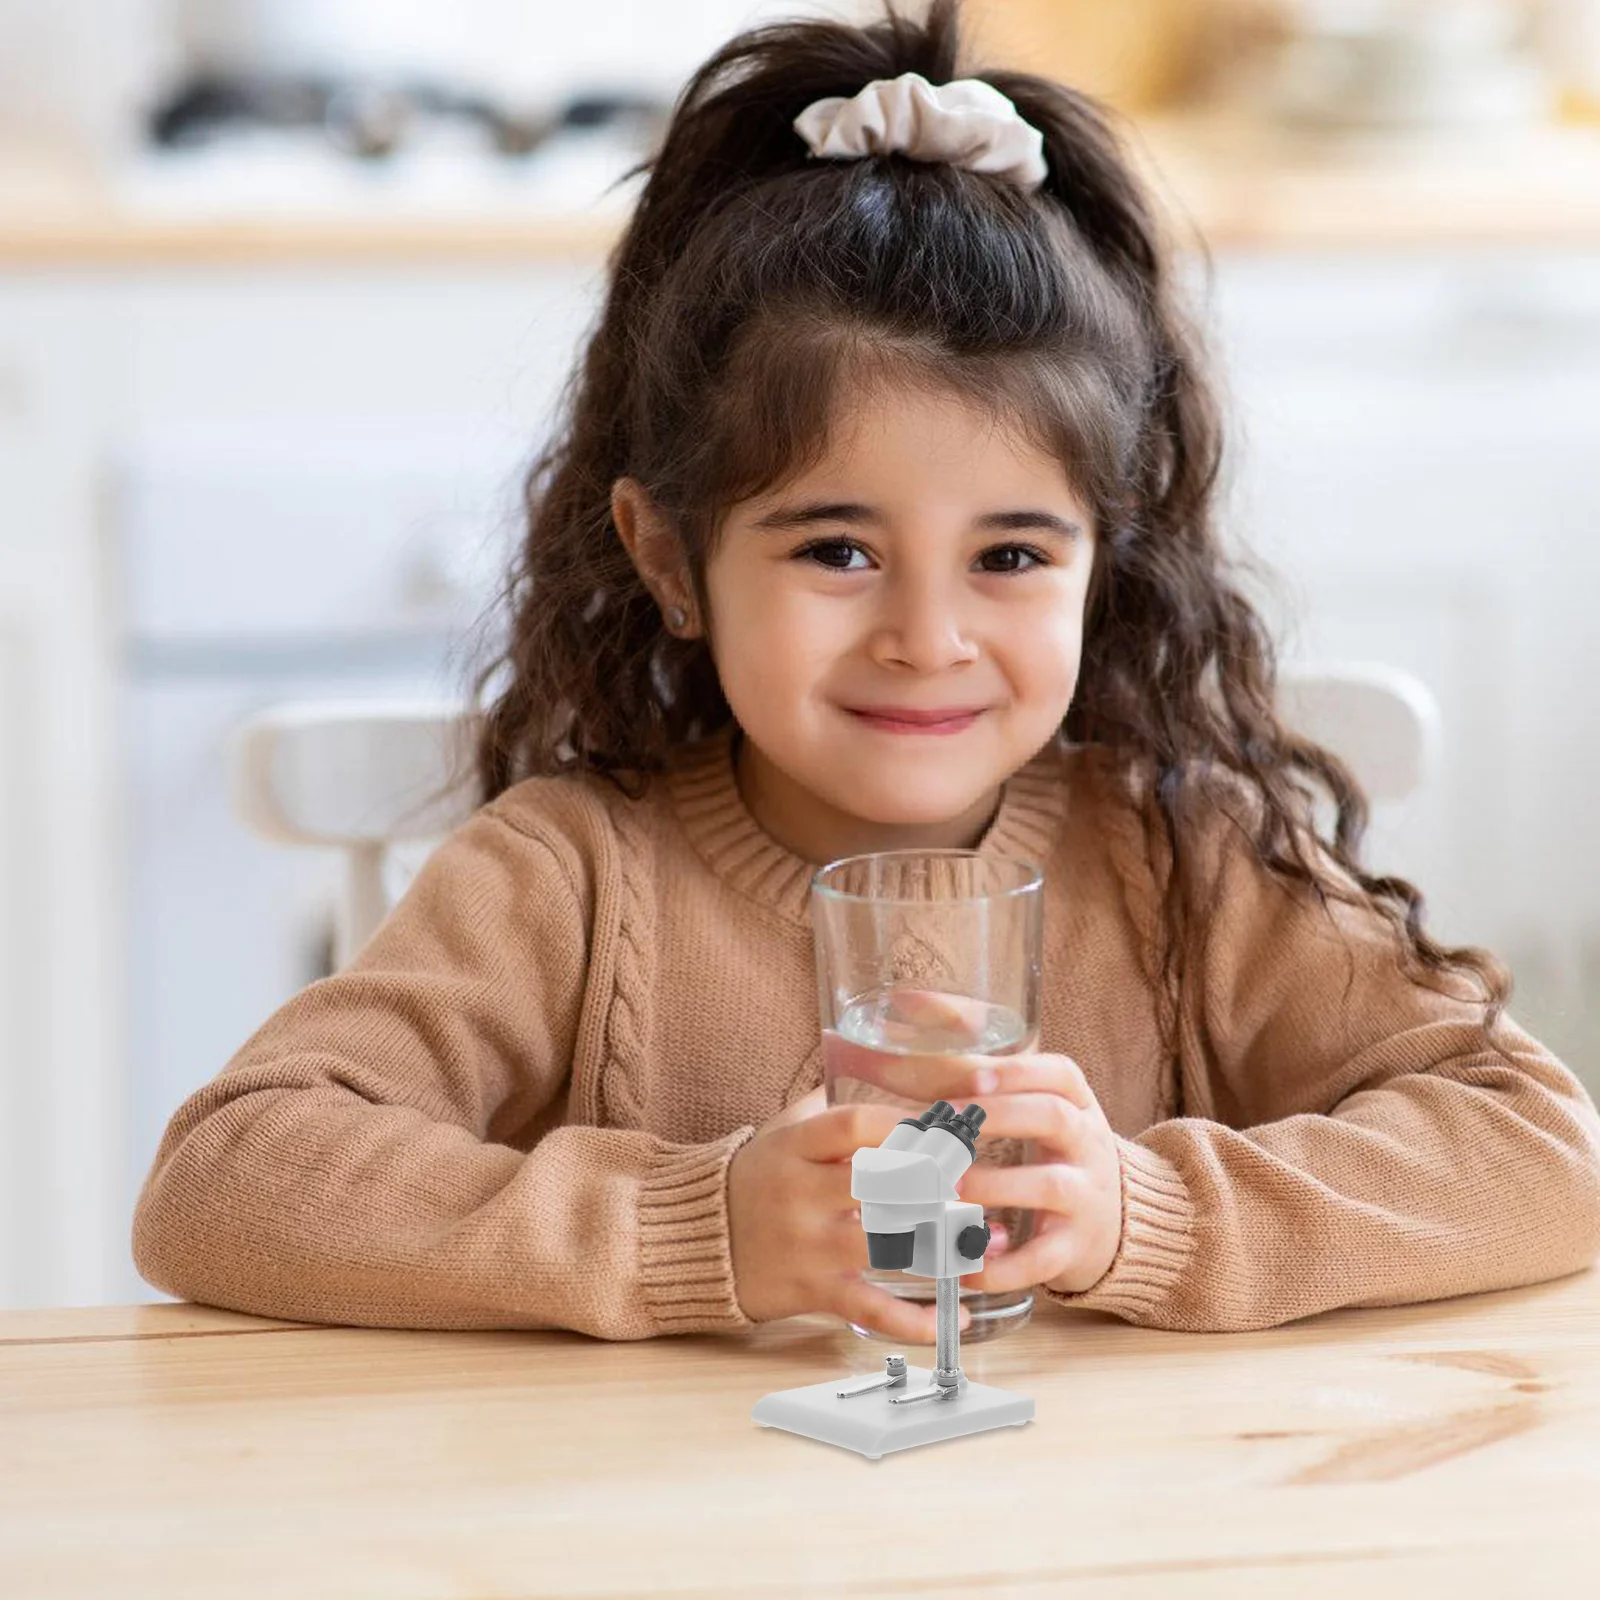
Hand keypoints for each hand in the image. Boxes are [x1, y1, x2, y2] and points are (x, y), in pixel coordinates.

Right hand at [727, 1074, 989, 1344]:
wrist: (697, 1241)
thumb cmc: (756, 1178)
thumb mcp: (784, 1130)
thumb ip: (833, 1102)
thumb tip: (892, 1064)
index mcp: (795, 1146)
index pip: (854, 1125)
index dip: (905, 1125)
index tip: (944, 1128)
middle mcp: (801, 1193)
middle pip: (880, 1184)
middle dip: (935, 1185)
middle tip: (975, 1186)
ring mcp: (809, 1246)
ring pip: (887, 1245)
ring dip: (943, 1246)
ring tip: (983, 1243)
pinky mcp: (814, 1292)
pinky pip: (873, 1309)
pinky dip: (917, 1319)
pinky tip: (957, 1315)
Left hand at [946, 1052, 1123, 1297]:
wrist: (1116, 1227)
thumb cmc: (1058, 1158)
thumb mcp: (1044, 1118)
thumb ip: (996, 1094)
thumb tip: (920, 1063)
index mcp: (1078, 1106)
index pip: (1061, 1075)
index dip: (1019, 1071)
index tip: (974, 1077)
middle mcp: (1089, 1146)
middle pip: (1054, 1117)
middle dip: (998, 1116)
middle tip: (944, 1125)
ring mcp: (1086, 1199)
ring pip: (1048, 1186)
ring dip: (993, 1185)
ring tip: (946, 1188)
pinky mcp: (1074, 1249)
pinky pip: (1041, 1259)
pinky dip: (1001, 1267)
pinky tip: (964, 1264)